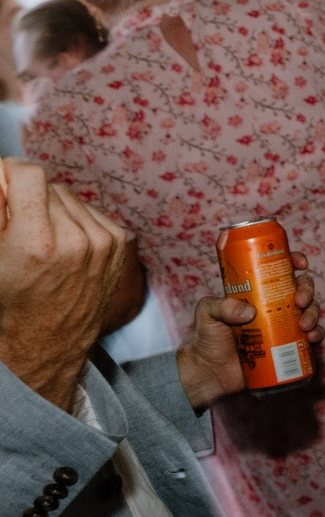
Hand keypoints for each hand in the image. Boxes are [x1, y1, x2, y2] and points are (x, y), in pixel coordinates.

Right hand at [0, 160, 134, 407]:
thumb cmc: (9, 304)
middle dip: (28, 197)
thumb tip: (3, 177)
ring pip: (70, 198)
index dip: (10, 173)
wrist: (45, 342)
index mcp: (37, 243)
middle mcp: (77, 240)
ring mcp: (104, 242)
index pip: (29, 174)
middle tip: (16, 221)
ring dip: (52, 209)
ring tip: (39, 237)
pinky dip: (75, 220)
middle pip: (48, 186)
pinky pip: (91, 212)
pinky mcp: (120, 245)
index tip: (4, 181)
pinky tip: (63, 244)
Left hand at [176, 252, 321, 410]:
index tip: (301, 264)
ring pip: (310, 310)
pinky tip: (311, 338)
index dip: (293, 261)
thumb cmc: (206, 338)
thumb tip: (250, 311)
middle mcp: (274, 305)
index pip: (279, 269)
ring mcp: (283, 325)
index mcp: (257, 291)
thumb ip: (222, 307)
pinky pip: (311, 335)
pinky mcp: (289, 345)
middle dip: (307, 290)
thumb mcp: (207, 314)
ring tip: (304, 325)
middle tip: (300, 301)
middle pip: (300, 288)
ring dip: (313, 313)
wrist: (210, 372)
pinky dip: (317, 334)